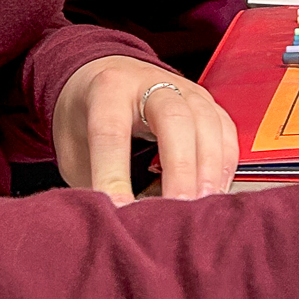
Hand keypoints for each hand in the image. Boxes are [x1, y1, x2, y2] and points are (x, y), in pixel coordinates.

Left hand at [52, 58, 238, 205]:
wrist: (102, 73)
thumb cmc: (87, 116)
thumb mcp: (74, 147)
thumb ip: (91, 182)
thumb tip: (110, 225)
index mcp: (107, 89)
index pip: (111, 132)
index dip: (114, 174)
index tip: (118, 211)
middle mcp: (149, 82)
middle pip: (173, 118)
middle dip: (179, 168)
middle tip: (177, 209)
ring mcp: (182, 88)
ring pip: (206, 122)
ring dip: (209, 169)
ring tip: (201, 208)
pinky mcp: (205, 101)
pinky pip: (225, 130)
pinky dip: (224, 163)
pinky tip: (215, 192)